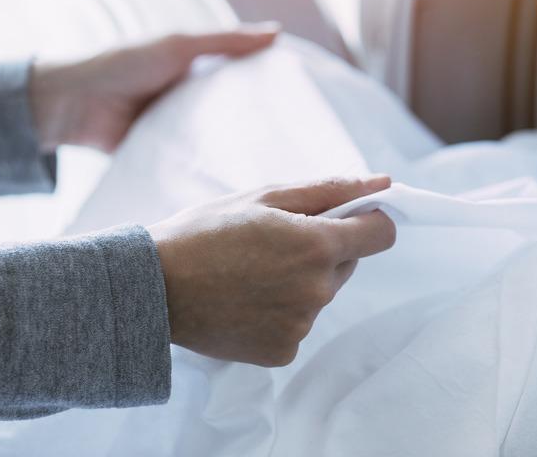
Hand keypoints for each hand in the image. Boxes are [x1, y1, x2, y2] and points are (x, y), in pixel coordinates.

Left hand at [29, 24, 279, 152]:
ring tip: (270, 168)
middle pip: (231, 116)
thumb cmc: (125, 64)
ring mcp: (177, 131)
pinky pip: (190, 163)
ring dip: (232, 151)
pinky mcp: (162, 156)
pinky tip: (230, 181)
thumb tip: (277, 33)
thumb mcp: (179, 46)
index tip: (299, 106)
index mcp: (196, 74)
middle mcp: (190, 103)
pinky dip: (205, 169)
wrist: (74, 104)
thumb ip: (226, 41)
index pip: (241, 82)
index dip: (267, 91)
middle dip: (255, 128)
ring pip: (213, 142)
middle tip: (291, 144)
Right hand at [149, 175, 396, 366]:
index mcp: (317, 246)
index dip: (369, 220)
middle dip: (323, 249)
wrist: (153, 288)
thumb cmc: (204, 232)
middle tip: (274, 242)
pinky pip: (298, 324)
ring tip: (252, 272)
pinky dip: (281, 312)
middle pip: (347, 264)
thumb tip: (383, 183)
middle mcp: (317, 291)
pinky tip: (246, 300)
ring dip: (301, 281)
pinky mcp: (283, 352)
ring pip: (321, 295)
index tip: (346, 217)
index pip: (382, 234)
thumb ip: (330, 189)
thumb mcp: (264, 197)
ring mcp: (301, 326)